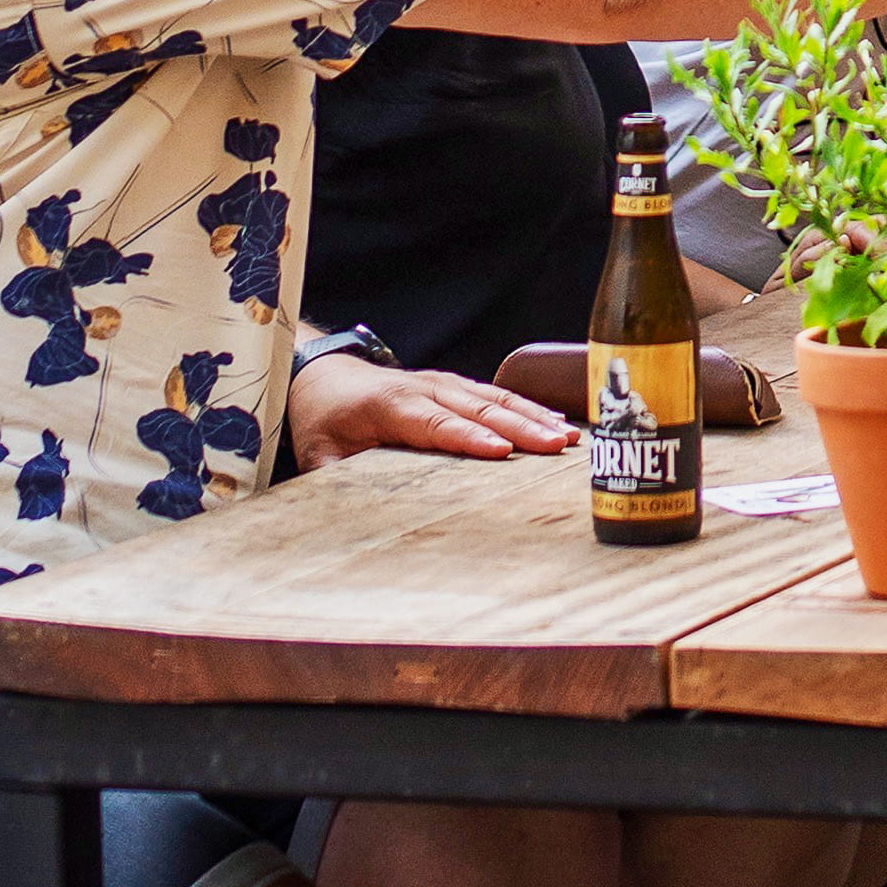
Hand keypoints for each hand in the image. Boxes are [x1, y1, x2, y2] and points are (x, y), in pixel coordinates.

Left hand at [286, 352, 576, 470]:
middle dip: (520, 428)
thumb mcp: (318, 452)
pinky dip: (528, 408)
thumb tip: (348, 512)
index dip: (469, 437)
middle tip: (556, 445)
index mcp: (389, 405)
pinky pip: (495, 395)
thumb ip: (335, 479)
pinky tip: (556, 421)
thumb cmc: (324, 419)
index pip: (435, 423)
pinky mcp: (454, 385)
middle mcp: (422, 387)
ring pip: (494, 398)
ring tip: (568, 436)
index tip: (501, 451)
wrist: (323, 374)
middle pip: (477, 408)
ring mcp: (442, 382)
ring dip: (533, 417)